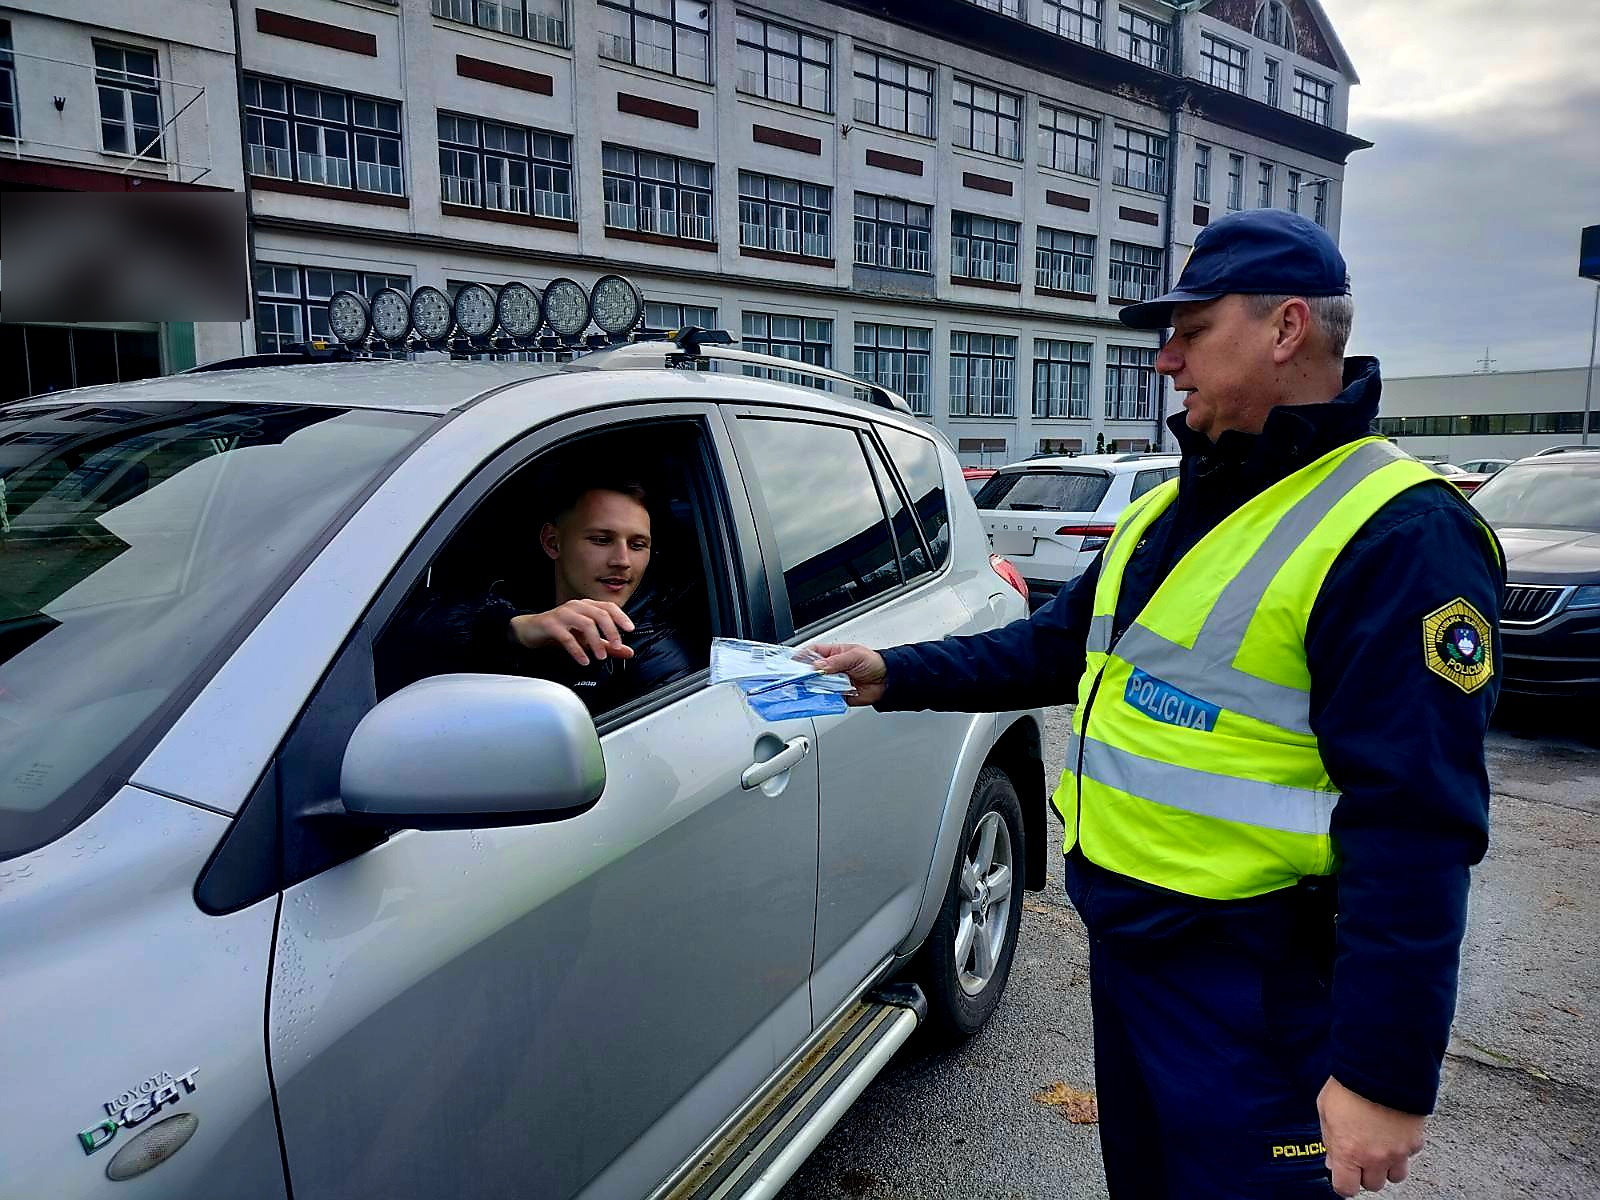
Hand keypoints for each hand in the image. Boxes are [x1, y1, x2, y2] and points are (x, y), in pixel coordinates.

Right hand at [510, 599, 635, 665]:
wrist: (530, 630)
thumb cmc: (560, 631)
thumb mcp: (586, 639)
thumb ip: (607, 644)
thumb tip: (628, 652)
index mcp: (587, 606)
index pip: (609, 607)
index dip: (621, 617)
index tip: (630, 629)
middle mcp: (576, 607)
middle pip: (600, 614)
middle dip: (611, 631)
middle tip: (617, 646)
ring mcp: (563, 614)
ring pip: (586, 624)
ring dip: (596, 642)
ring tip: (600, 657)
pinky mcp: (551, 624)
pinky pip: (567, 637)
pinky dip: (578, 650)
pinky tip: (584, 660)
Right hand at [803, 643, 887, 706]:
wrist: (888, 681)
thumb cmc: (874, 663)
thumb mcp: (855, 656)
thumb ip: (836, 661)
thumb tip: (818, 665)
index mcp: (833, 653)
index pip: (812, 653)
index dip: (801, 657)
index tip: (794, 663)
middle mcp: (830, 668)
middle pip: (810, 671)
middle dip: (804, 676)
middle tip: (799, 679)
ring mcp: (833, 682)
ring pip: (816, 686)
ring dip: (812, 688)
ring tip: (809, 689)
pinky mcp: (837, 695)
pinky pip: (826, 698)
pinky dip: (821, 699)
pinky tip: (820, 698)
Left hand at [1318, 1076, 1425, 1195]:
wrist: (1381, 1068)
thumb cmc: (1350, 1085)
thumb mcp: (1326, 1111)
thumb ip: (1329, 1141)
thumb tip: (1332, 1161)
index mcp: (1348, 1152)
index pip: (1346, 1188)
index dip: (1344, 1182)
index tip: (1343, 1174)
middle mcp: (1375, 1158)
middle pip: (1372, 1185)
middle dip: (1365, 1172)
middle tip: (1361, 1153)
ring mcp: (1397, 1152)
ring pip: (1395, 1176)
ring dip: (1386, 1166)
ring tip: (1378, 1146)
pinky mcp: (1415, 1142)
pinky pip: (1409, 1156)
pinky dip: (1402, 1149)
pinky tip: (1392, 1131)